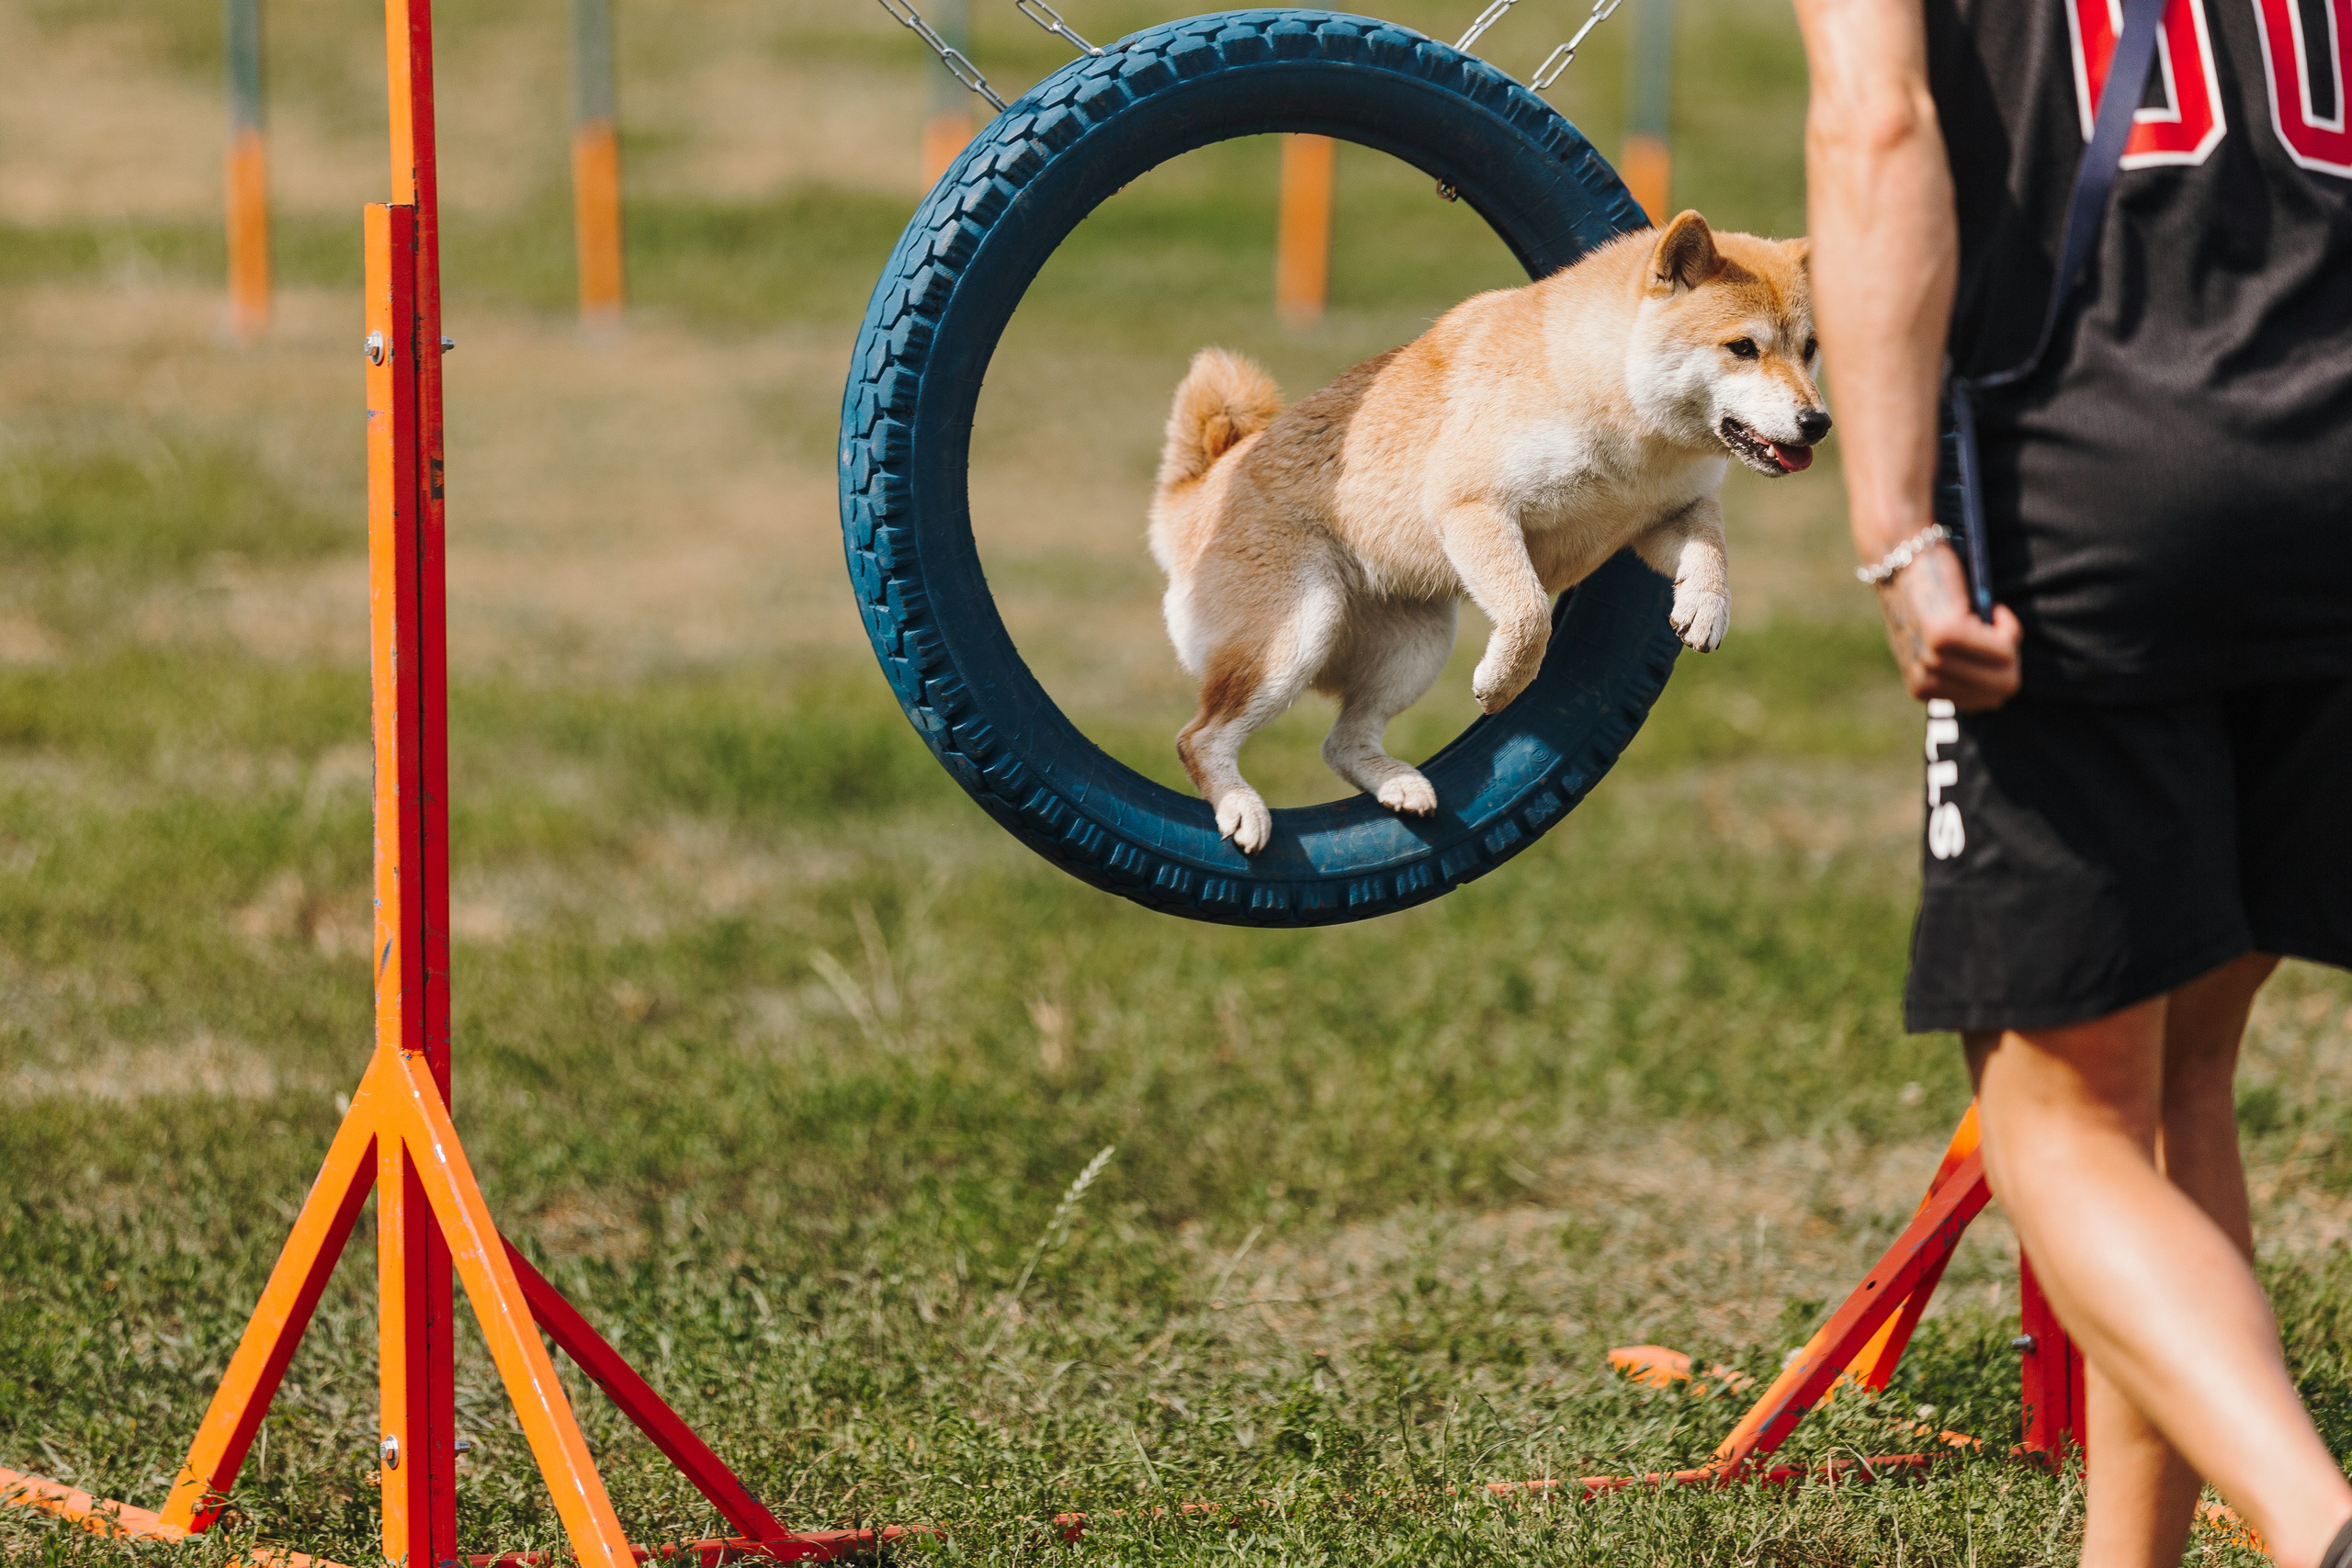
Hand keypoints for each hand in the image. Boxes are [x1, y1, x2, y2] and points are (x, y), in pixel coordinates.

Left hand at [1874, 543, 2020, 710]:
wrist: (1901, 557)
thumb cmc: (1928, 598)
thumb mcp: (1940, 645)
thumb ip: (1962, 669)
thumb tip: (1999, 689)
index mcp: (1921, 688)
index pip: (1984, 703)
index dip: (1998, 672)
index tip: (1987, 643)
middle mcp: (1924, 680)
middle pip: (2002, 690)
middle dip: (2011, 659)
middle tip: (1998, 628)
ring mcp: (1934, 659)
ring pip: (2007, 669)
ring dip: (2009, 638)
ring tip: (1988, 613)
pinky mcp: (1947, 635)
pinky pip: (2005, 645)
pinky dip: (2009, 625)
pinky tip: (1993, 607)